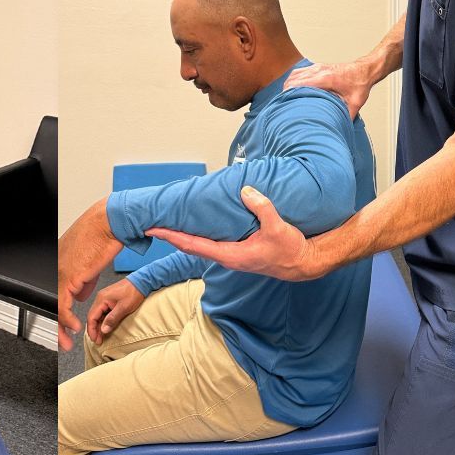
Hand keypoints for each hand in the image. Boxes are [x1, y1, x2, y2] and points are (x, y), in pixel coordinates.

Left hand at [57, 200, 124, 351]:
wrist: (110, 223)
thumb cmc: (104, 237)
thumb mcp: (90, 266)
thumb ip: (82, 282)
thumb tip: (78, 295)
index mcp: (58, 265)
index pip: (53, 296)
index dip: (57, 315)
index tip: (62, 330)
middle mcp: (55, 269)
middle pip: (50, 303)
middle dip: (55, 327)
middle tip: (61, 341)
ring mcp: (60, 272)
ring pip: (54, 307)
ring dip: (61, 329)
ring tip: (67, 341)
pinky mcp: (69, 275)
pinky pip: (62, 304)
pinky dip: (67, 319)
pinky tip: (74, 327)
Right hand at [85, 279, 145, 345]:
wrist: (141, 281)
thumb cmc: (133, 293)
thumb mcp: (124, 308)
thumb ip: (112, 319)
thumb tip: (103, 330)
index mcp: (101, 299)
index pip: (91, 317)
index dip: (92, 330)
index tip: (95, 340)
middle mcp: (100, 298)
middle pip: (92, 316)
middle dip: (94, 330)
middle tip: (98, 341)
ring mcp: (104, 298)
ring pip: (97, 315)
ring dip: (98, 326)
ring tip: (101, 337)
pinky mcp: (109, 300)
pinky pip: (103, 312)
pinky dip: (103, 321)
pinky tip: (105, 328)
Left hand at [146, 186, 322, 280]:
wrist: (304, 263)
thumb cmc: (290, 249)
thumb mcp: (278, 227)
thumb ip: (263, 208)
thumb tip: (246, 190)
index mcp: (231, 255)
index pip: (193, 245)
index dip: (172, 236)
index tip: (153, 229)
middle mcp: (227, 257)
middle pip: (190, 246)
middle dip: (170, 235)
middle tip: (150, 224)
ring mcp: (231, 256)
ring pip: (200, 246)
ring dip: (182, 236)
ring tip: (166, 223)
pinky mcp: (237, 252)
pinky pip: (210, 243)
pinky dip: (196, 235)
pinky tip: (193, 226)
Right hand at [284, 61, 371, 120]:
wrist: (365, 70)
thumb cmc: (360, 84)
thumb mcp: (356, 103)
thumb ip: (346, 116)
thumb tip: (339, 129)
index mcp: (326, 78)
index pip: (299, 83)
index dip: (288, 93)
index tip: (284, 104)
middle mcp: (319, 70)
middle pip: (293, 79)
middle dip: (285, 92)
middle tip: (283, 105)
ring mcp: (317, 67)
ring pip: (294, 74)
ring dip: (288, 85)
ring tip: (286, 98)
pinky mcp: (317, 66)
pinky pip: (299, 71)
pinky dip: (293, 80)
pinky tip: (293, 89)